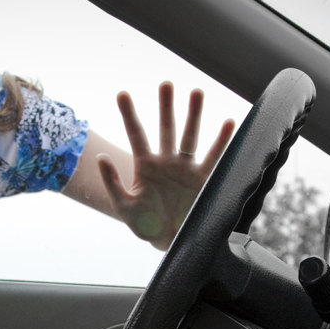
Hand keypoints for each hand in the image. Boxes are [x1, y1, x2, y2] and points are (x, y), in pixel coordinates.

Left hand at [97, 82, 234, 249]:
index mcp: (145, 166)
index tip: (122, 93)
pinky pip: (214, 157)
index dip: (129, 114)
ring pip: (190, 136)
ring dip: (193, 115)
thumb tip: (100, 157)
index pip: (136, 134)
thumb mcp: (124, 207)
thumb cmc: (146, 226)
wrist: (172, 244)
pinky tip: (229, 123)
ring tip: (196, 91)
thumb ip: (113, 183)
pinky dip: (222, 141)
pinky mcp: (204, 179)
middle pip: (166, 128)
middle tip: (166, 84)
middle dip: (166, 107)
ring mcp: (185, 168)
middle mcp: (166, 162)